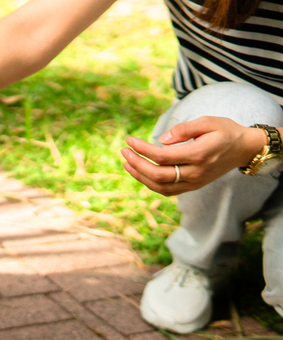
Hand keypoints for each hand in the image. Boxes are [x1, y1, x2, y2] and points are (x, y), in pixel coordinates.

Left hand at [121, 116, 266, 195]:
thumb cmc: (225, 131)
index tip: (129, 140)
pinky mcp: (192, 187)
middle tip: (124, 151)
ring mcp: (194, 182)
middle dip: (136, 163)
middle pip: (157, 175)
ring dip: (139, 176)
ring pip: (159, 186)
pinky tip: (140, 172)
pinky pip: (166, 190)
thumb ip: (185, 128)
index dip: (142, 149)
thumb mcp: (208, 122)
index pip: (162, 156)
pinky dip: (150, 183)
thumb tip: (161, 139)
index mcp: (198, 155)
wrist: (243, 149)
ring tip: (127, 163)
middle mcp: (195, 172)